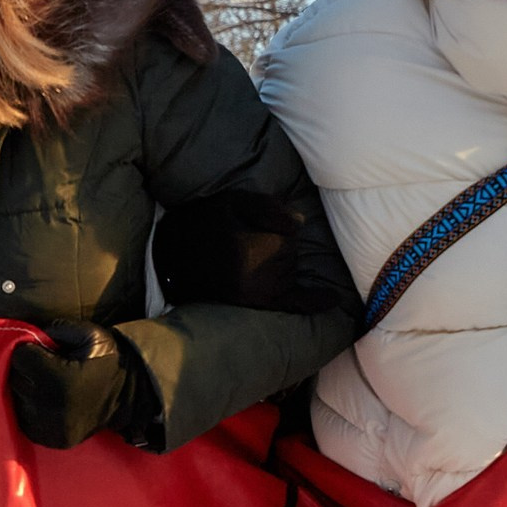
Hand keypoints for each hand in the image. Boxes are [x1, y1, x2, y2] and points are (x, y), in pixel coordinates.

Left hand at [5, 321, 155, 448]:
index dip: (31, 350)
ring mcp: (47, 427)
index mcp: (57, 379)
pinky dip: (31, 409)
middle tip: (46, 368)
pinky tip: (49, 401)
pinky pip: (24, 419)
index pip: (19, 358)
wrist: (128, 397)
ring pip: (16, 400)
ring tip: (49, 385)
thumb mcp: (89, 334)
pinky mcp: (48, 439)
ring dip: (26, 390)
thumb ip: (57, 329)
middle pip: (15, 379)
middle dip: (26, 370)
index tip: (45, 352)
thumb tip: (30, 335)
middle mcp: (49, 407)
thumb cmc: (106, 361)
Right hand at [153, 190, 345, 313]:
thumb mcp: (231, 202)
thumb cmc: (202, 224)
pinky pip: (295, 304)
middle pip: (290, 251)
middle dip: (275, 241)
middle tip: (242, 240)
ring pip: (290, 269)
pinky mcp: (259, 303)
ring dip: (280, 261)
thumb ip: (268, 207)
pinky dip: (316, 301)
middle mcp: (263, 274)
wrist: (172, 259)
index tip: (247, 224)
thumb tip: (301, 222)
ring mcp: (262, 292)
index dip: (271, 224)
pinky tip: (334, 300)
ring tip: (248, 256)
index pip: (288, 232)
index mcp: (256, 247)